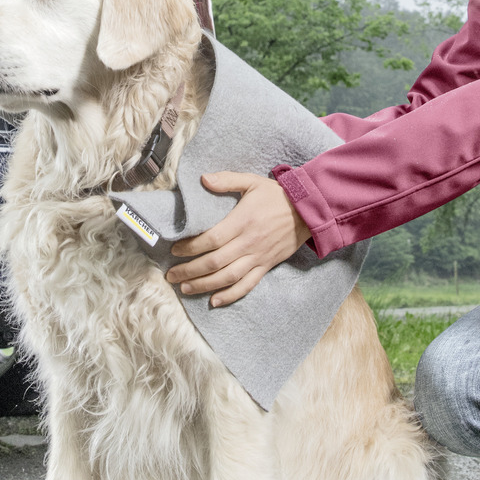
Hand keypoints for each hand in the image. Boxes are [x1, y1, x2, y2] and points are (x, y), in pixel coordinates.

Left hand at [166, 173, 310, 305]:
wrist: (308, 210)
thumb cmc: (277, 195)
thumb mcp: (252, 181)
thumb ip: (227, 180)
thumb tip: (203, 179)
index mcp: (242, 221)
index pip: (211, 239)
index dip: (190, 247)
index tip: (175, 250)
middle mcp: (248, 242)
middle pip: (214, 262)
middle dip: (190, 270)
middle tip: (171, 275)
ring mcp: (258, 257)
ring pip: (228, 277)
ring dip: (204, 285)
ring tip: (185, 288)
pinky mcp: (267, 266)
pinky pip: (247, 284)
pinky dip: (231, 295)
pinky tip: (214, 300)